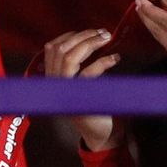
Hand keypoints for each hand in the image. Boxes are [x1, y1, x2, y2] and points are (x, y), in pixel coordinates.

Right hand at [43, 28, 124, 150]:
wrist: (99, 133)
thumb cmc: (92, 103)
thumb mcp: (79, 82)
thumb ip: (77, 65)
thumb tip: (88, 37)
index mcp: (52, 78)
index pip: (51, 48)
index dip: (69, 36)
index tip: (88, 32)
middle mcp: (54, 84)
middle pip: (61, 49)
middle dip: (83, 36)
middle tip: (104, 33)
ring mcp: (64, 92)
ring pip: (70, 58)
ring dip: (90, 43)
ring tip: (107, 38)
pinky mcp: (79, 100)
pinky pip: (88, 73)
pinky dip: (103, 62)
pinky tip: (115, 58)